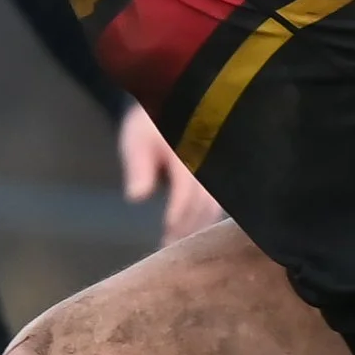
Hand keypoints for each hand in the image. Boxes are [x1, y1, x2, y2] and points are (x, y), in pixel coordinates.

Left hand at [119, 101, 223, 245]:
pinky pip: (216, 201)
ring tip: (177, 244)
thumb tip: (136, 196)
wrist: (169, 107)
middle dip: (186, 227)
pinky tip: (190, 230)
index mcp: (189, 152)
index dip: (177, 213)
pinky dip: (204, 218)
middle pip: (203, 204)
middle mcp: (209, 162)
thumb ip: (138, 168)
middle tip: (168, 247)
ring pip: (213, 206)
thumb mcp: (136, 142)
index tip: (166, 233)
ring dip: (197, 227)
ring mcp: (217, 170)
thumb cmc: (148, 128)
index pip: (186, 190)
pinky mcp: (219, 176)